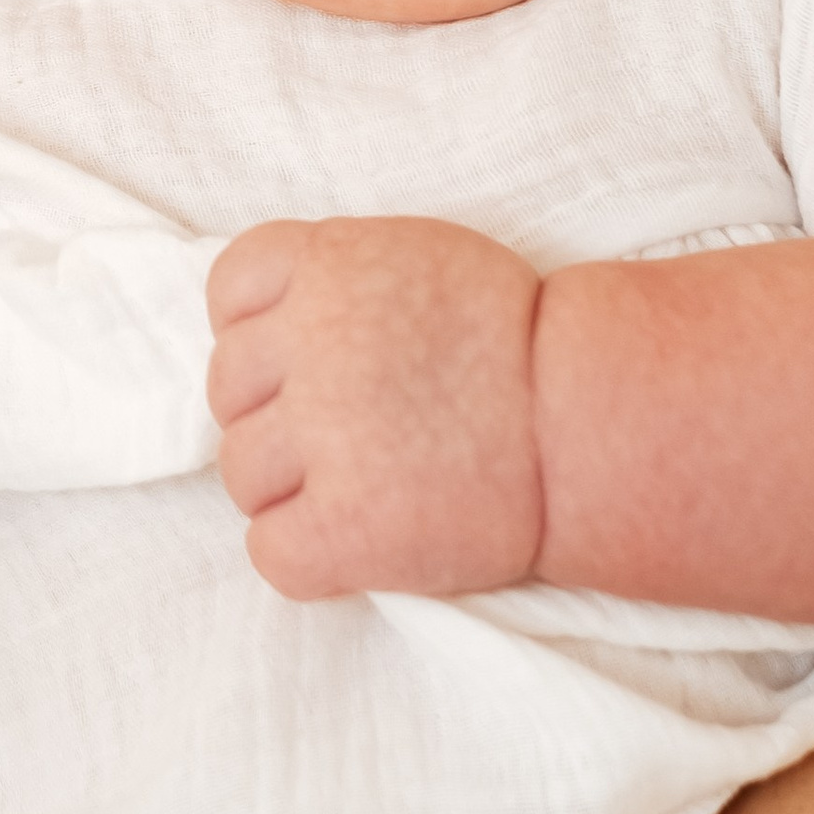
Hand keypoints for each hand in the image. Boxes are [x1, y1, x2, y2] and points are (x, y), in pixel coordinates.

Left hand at [206, 214, 545, 598]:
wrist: (586, 420)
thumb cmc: (512, 340)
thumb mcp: (417, 259)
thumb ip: (333, 279)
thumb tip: (266, 328)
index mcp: (328, 263)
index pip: (230, 290)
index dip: (258, 331)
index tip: (302, 357)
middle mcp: (313, 342)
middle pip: (227, 389)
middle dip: (275, 414)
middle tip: (346, 433)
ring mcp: (324, 435)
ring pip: (239, 473)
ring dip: (286, 488)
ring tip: (361, 485)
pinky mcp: (345, 527)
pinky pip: (269, 551)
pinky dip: (302, 554)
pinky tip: (356, 539)